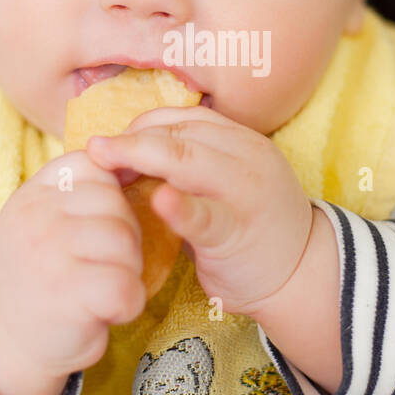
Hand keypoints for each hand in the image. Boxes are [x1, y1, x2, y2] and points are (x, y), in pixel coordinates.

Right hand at [0, 148, 145, 394]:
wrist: (5, 341)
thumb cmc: (41, 275)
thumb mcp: (44, 220)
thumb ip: (78, 193)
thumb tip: (134, 162)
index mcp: (34, 192)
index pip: (95, 167)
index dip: (112, 199)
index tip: (98, 229)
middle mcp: (36, 216)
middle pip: (117, 205)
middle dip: (126, 237)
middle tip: (105, 266)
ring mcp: (49, 254)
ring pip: (125, 242)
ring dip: (129, 270)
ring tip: (105, 286)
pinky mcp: (69, 295)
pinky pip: (127, 285)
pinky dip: (129, 304)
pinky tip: (109, 311)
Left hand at [84, 105, 313, 317]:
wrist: (301, 275)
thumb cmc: (251, 229)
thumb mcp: (224, 183)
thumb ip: (187, 165)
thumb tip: (126, 157)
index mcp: (240, 140)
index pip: (180, 119)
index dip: (138, 128)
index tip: (108, 146)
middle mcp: (246, 156)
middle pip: (178, 134)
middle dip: (130, 141)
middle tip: (93, 153)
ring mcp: (245, 191)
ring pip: (189, 161)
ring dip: (141, 158)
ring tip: (106, 166)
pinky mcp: (239, 231)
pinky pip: (206, 215)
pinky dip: (180, 207)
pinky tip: (158, 201)